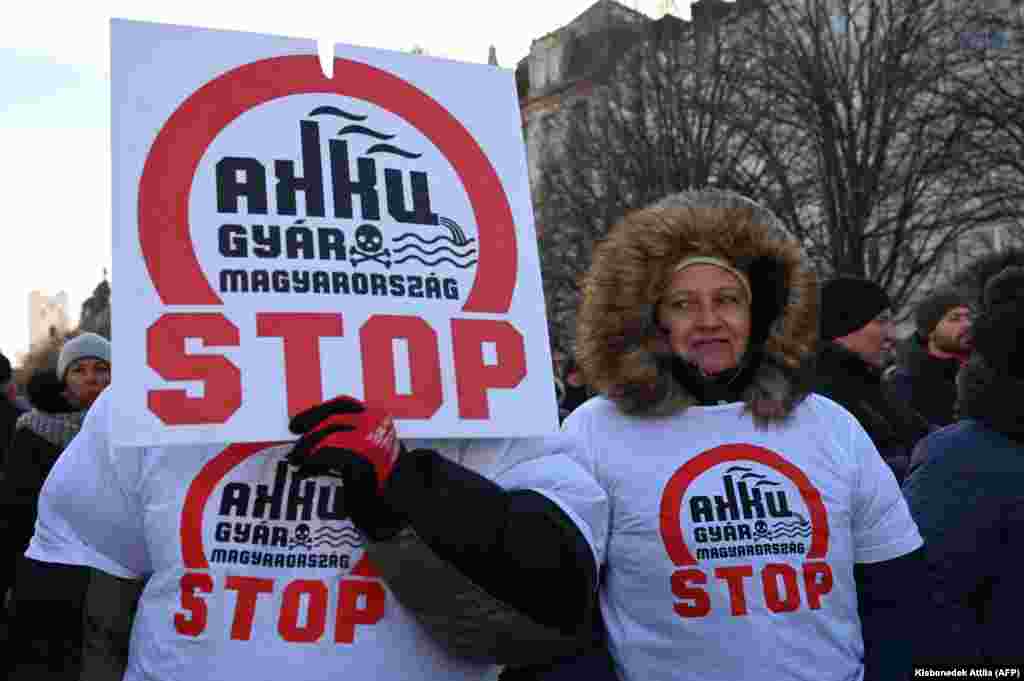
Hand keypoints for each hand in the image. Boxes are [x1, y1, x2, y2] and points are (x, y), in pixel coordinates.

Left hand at [286, 395, 400, 491]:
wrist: (403, 502)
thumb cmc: (383, 479)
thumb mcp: (369, 448)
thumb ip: (349, 434)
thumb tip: (311, 430)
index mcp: (378, 417)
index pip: (342, 404)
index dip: (315, 412)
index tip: (295, 424)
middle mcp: (376, 423)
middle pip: (332, 420)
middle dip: (308, 435)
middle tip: (293, 452)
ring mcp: (371, 439)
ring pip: (328, 436)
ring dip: (306, 449)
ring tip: (296, 462)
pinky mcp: (363, 458)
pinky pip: (328, 454)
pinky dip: (312, 463)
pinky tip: (305, 471)